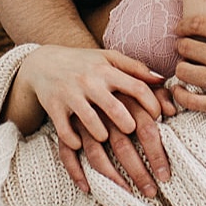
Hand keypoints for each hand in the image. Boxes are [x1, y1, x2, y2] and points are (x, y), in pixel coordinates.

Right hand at [11, 45, 170, 195]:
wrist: (43, 63)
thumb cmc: (84, 63)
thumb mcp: (109, 58)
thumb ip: (135, 68)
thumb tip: (162, 80)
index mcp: (107, 71)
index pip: (137, 88)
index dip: (152, 105)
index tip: (159, 118)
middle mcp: (90, 82)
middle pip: (116, 109)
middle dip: (129, 125)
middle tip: (133, 132)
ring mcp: (71, 96)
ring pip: (91, 124)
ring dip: (102, 137)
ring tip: (106, 140)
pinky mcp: (54, 109)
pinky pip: (65, 134)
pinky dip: (75, 145)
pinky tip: (81, 147)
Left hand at [172, 0, 205, 128]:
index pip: (198, 24)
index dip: (183, 26)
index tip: (180, 30)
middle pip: (186, 48)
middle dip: (182, 47)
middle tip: (184, 50)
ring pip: (185, 72)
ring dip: (182, 69)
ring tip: (187, 68)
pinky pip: (190, 99)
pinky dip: (180, 94)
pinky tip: (181, 89)